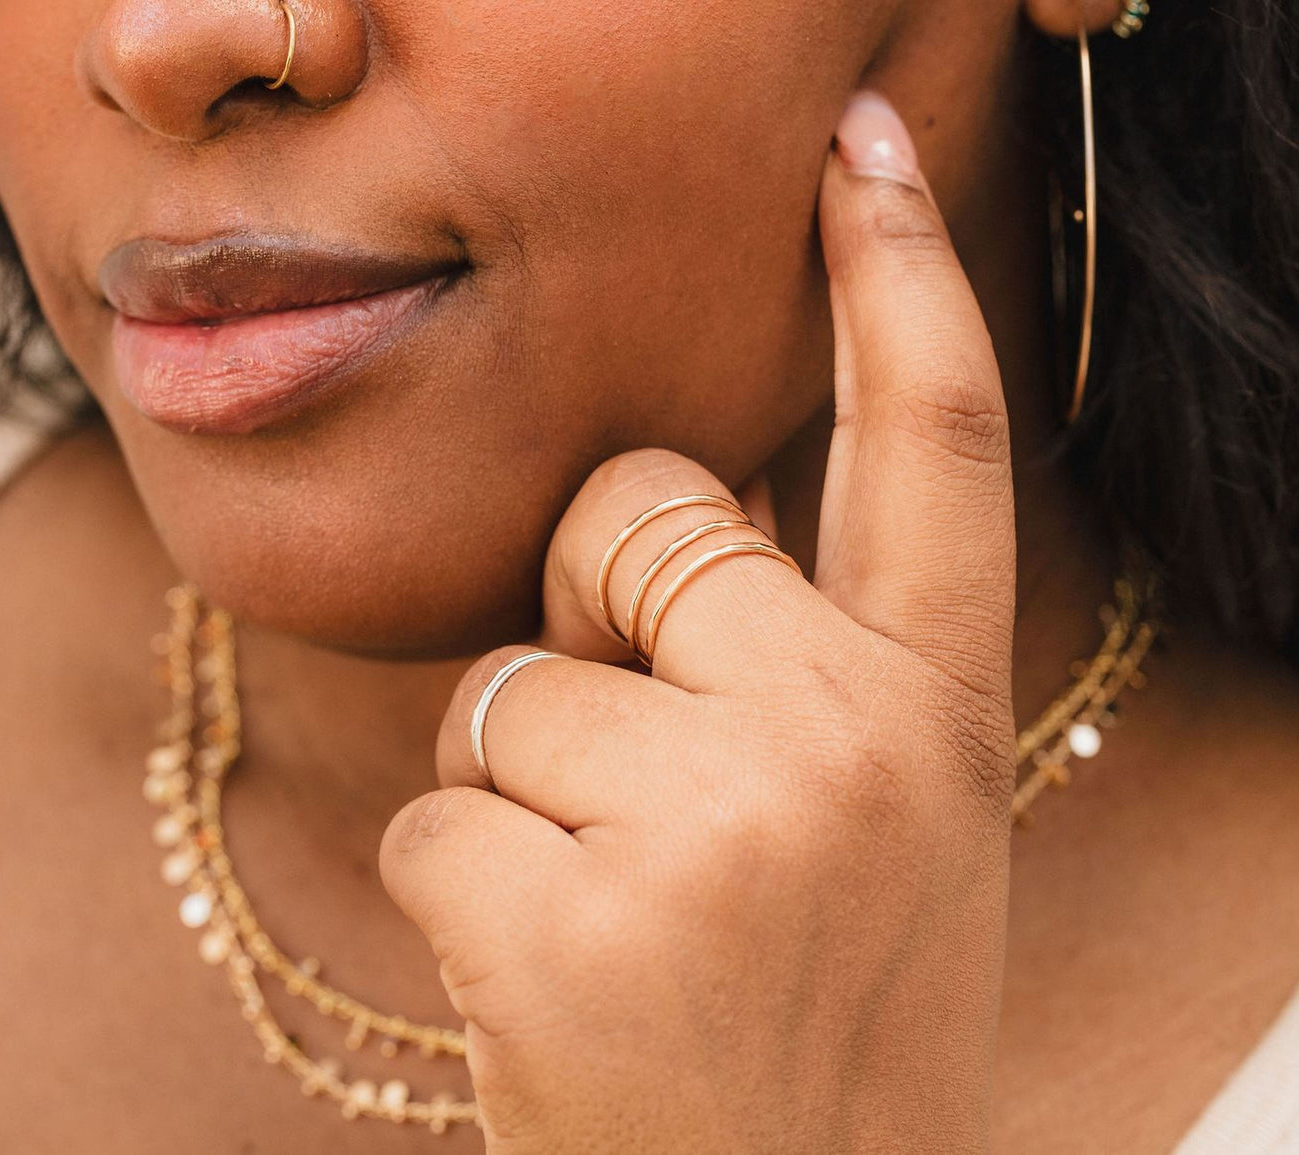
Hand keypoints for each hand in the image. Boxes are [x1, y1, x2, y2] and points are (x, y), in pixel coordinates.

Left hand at [380, 90, 1015, 1152]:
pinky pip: (437, 810)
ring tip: (622, 927)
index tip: (859, 150)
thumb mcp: (873, 827)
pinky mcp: (568, 918)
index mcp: (931, 711)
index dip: (901, 278)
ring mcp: (713, 827)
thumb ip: (801, 662)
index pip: (935, 443)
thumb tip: (661, 512)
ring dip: (526, 792)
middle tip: (651, 791)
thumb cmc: (813, 1020)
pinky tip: (558, 992)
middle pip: (634, 522)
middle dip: (596, 619)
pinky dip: (465, 891)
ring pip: (507, 687)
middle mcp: (847, 740)